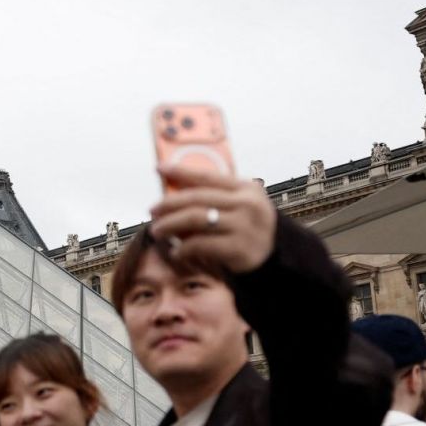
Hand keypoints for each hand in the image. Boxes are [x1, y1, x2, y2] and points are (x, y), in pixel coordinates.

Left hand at [148, 164, 276, 274]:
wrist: (273, 256)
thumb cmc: (247, 228)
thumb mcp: (239, 205)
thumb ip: (214, 196)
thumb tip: (172, 190)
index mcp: (246, 188)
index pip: (208, 176)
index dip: (181, 171)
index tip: (160, 169)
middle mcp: (246, 204)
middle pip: (197, 198)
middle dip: (168, 204)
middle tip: (152, 211)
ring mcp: (244, 226)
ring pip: (196, 219)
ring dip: (170, 225)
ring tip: (157, 231)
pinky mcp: (238, 248)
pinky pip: (201, 244)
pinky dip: (183, 248)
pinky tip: (176, 251)